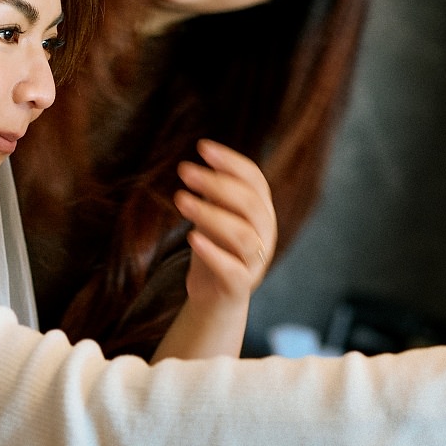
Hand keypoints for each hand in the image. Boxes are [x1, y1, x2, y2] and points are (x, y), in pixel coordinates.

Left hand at [173, 139, 275, 308]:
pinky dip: (212, 252)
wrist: (215, 298)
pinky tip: (192, 238)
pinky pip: (232, 269)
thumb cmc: (215, 249)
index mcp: (261, 211)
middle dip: (217, 183)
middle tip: (185, 171)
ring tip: (180, 200)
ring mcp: (255, 261)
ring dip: (210, 214)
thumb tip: (202, 158)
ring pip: (242, 235)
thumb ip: (215, 191)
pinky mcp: (240, 285)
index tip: (202, 147)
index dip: (231, 161)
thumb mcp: (215, 214)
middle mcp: (265, 233)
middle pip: (250, 203)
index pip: (254, 179)